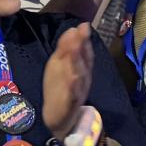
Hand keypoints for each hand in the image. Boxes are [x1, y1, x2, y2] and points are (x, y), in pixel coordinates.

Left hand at [42, 23, 94, 139]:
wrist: (61, 119)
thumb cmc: (63, 90)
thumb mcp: (66, 67)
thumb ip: (69, 49)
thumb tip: (74, 29)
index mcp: (80, 69)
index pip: (83, 52)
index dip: (83, 39)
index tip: (83, 26)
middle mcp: (80, 78)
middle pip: (81, 61)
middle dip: (81, 46)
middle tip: (81, 31)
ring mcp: (75, 90)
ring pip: (77, 74)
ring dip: (77, 61)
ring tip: (76, 47)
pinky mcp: (68, 103)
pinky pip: (71, 94)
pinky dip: (72, 86)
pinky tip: (72, 77)